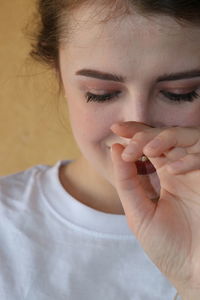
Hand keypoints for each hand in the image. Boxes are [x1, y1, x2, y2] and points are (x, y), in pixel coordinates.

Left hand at [110, 121, 199, 296]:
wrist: (192, 271)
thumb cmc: (166, 245)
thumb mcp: (138, 212)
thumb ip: (127, 182)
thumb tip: (116, 149)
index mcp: (160, 176)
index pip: (147, 146)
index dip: (134, 134)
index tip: (116, 129)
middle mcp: (178, 170)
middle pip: (164, 137)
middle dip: (145, 134)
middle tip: (129, 141)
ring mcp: (195, 173)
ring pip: (186, 138)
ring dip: (166, 138)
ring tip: (149, 150)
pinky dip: (190, 159)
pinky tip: (173, 170)